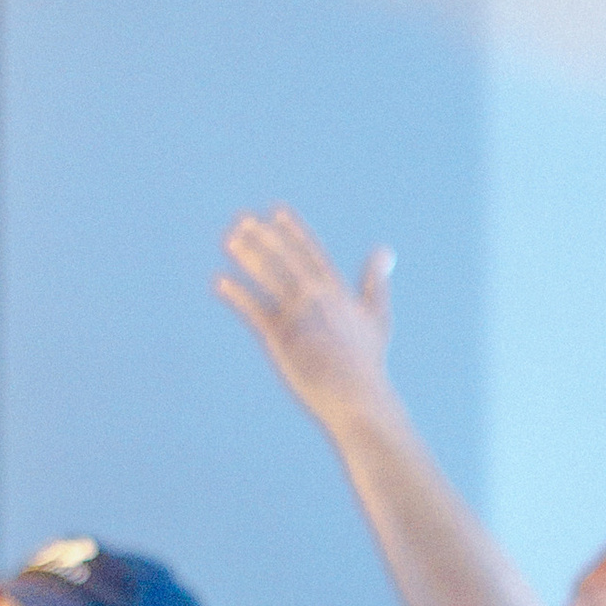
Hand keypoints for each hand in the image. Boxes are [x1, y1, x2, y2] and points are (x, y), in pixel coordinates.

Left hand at [215, 208, 395, 429]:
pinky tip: (220, 282)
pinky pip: (254, 310)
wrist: (356, 394)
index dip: (292, 231)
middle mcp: (315, 297)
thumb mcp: (377, 314)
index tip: (276, 211)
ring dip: (248, 257)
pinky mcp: (281, 337)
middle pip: (285, 259)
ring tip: (229, 240)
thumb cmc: (367, 360)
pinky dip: (237, 294)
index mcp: (336, 291)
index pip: (310, 252)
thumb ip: (376, 279)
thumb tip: (385, 250)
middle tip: (242, 219)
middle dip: (264, 237)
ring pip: (268, 278)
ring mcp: (297, 316)